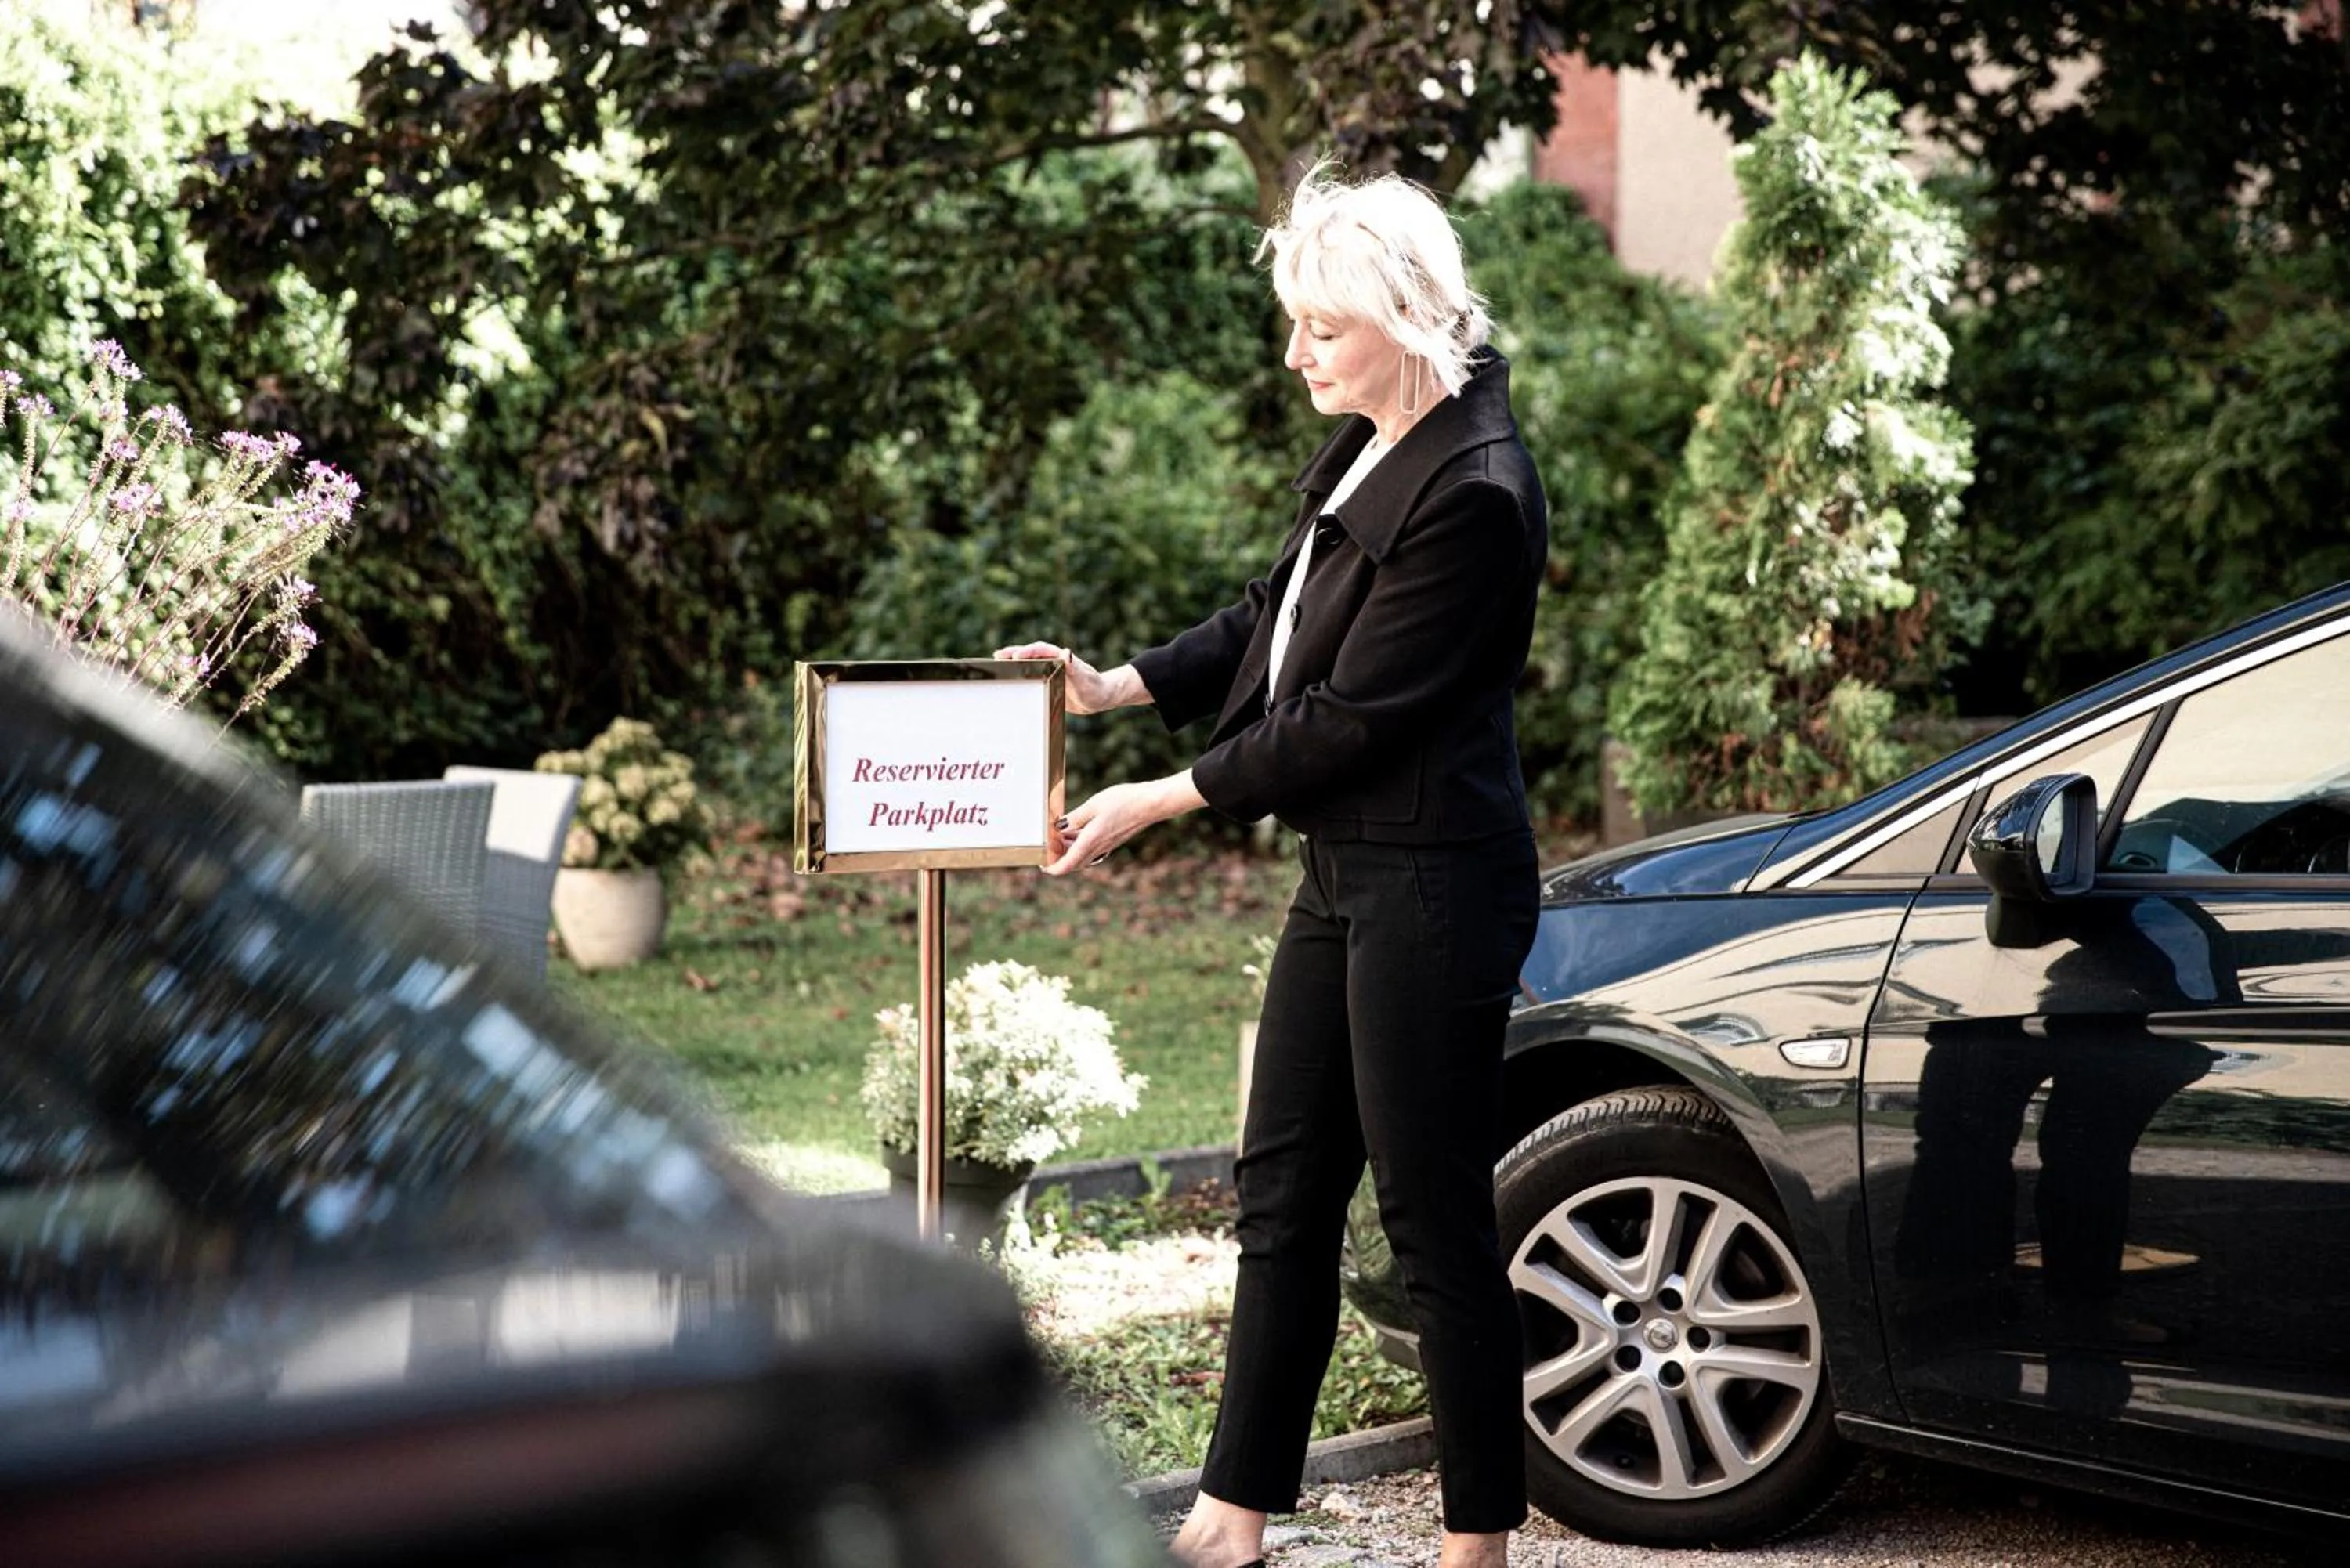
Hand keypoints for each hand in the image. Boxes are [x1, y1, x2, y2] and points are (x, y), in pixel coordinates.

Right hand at [991, 641, 1145, 715]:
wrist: (1101, 697)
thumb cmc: (1095, 688)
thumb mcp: (1085, 679)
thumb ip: (1075, 666)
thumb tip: (1065, 653)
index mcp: (1060, 658)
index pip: (1040, 650)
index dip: (1027, 651)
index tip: (1015, 656)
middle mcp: (1053, 661)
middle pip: (1030, 654)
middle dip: (1014, 653)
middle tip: (997, 655)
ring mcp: (1050, 671)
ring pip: (1029, 664)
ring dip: (1014, 662)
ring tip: (998, 662)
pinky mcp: (1049, 681)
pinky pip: (1032, 676)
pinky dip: (1021, 675)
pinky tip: (1011, 681)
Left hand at [1044, 772, 1204, 875]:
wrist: (1151, 803)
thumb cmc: (1125, 801)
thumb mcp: (1094, 804)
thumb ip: (1075, 817)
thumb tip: (1059, 827)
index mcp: (1091, 840)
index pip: (1068, 864)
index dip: (1053, 869)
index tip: (1043, 867)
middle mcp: (1099, 847)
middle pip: (1074, 863)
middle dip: (1059, 859)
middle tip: (1049, 847)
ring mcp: (1108, 844)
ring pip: (1084, 856)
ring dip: (1070, 851)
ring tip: (1061, 836)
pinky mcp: (1114, 839)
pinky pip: (1093, 848)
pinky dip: (1082, 844)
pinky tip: (1079, 831)